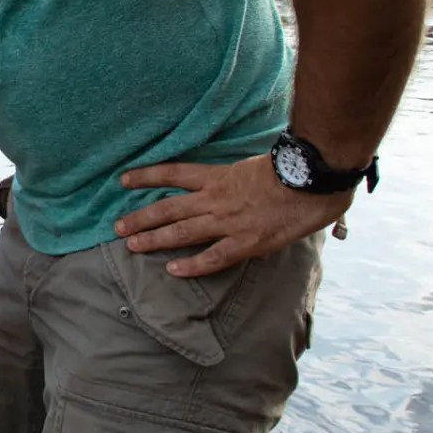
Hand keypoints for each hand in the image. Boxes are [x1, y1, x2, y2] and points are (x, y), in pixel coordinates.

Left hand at [115, 154, 348, 276]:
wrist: (316, 179)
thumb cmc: (296, 167)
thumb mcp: (260, 163)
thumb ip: (243, 174)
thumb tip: (240, 179)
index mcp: (220, 175)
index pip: (173, 172)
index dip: (147, 175)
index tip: (123, 179)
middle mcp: (217, 198)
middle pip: (168, 207)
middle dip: (141, 217)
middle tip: (117, 225)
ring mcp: (229, 222)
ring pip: (182, 231)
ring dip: (154, 238)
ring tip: (130, 244)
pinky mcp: (247, 242)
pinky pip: (213, 257)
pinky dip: (192, 265)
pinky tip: (173, 270)